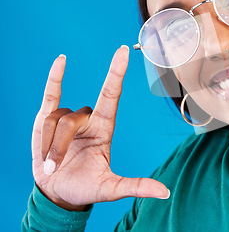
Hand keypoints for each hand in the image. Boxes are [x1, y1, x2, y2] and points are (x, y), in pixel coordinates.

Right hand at [32, 45, 169, 210]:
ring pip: (56, 119)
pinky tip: (61, 60)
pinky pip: (51, 95)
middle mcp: (88, 120)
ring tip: (49, 163)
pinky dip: (55, 77)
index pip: (111, 94)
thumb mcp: (111, 189)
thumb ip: (136, 187)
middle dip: (60, 143)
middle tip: (53, 166)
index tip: (124, 51)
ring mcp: (68, 119)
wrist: (58, 194)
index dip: (116, 72)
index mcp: (104, 128)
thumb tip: (165, 192)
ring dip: (48, 144)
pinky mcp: (47, 119)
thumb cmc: (85, 188)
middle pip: (73, 118)